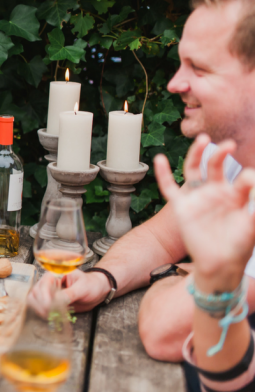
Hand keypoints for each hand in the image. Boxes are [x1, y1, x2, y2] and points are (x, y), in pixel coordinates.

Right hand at [28, 269, 110, 315]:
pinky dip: (42, 314)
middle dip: (39, 303)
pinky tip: (50, 318)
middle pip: (35, 291)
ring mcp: (50, 294)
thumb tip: (57, 301)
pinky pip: (41, 308)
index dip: (44, 294)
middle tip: (48, 313)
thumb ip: (70, 293)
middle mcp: (50, 283)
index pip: (44, 282)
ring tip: (49, 316)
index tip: (48, 305)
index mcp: (56, 274)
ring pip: (35, 300)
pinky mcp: (52, 303)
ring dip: (38, 309)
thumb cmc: (91, 284)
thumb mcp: (82, 287)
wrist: (97, 290)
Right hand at [154, 134, 254, 290]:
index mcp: (234, 195)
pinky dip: (163, 173)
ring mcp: (197, 198)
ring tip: (203, 139)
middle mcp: (214, 192)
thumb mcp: (253, 224)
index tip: (251, 181)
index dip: (248, 177)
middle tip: (230, 144)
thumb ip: (254, 202)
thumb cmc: (239, 246)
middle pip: (214, 166)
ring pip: (193, 170)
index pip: (241, 177)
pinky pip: (168, 187)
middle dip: (220, 154)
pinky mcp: (181, 206)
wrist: (220, 265)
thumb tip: (251, 176)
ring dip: (196, 154)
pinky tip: (160, 158)